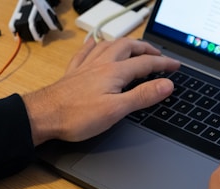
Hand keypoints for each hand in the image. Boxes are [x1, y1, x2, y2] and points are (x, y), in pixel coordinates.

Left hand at [23, 38, 179, 144]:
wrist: (43, 115)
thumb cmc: (77, 115)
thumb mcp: (117, 109)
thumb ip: (143, 95)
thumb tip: (166, 85)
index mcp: (115, 72)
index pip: (146, 62)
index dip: (164, 63)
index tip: (175, 65)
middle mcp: (101, 64)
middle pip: (128, 48)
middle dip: (146, 49)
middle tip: (158, 54)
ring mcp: (87, 66)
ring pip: (109, 45)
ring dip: (125, 43)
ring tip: (134, 46)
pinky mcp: (74, 72)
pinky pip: (86, 51)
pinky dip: (95, 44)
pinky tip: (95, 43)